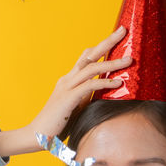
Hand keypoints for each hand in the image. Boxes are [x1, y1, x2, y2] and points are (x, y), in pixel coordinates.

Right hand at [11, 27, 131, 152]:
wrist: (36, 136)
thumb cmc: (57, 125)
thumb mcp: (76, 107)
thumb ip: (87, 97)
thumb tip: (103, 93)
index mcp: (69, 80)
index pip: (86, 58)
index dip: (101, 47)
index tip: (116, 38)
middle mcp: (67, 79)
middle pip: (89, 55)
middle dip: (107, 42)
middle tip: (123, 30)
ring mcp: (66, 87)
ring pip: (92, 68)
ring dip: (112, 63)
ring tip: (129, 59)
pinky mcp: (68, 98)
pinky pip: (90, 86)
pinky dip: (105, 83)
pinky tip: (118, 83)